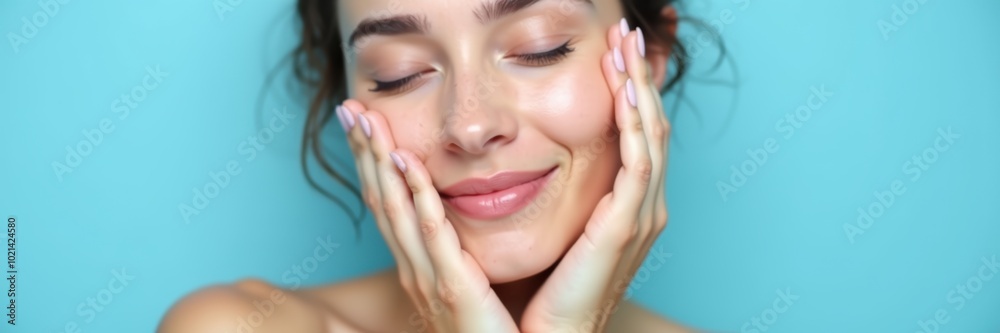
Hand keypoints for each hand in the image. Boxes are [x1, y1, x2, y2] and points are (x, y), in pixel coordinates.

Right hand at [337, 101, 518, 332]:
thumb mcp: (475, 285)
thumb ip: (466, 252)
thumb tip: (469, 215)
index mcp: (420, 267)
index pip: (390, 205)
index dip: (373, 163)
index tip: (364, 123)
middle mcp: (415, 271)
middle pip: (381, 200)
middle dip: (364, 152)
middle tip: (350, 108)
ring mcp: (428, 280)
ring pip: (395, 209)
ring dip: (379, 160)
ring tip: (366, 119)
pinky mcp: (452, 290)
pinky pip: (431, 233)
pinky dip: (416, 194)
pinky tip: (406, 159)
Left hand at [520, 19, 670, 332]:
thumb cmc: (548, 289)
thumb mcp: (559, 228)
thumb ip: (563, 196)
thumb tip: (536, 159)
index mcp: (628, 206)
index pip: (636, 135)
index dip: (629, 91)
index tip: (615, 53)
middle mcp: (643, 206)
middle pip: (650, 126)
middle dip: (638, 77)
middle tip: (627, 34)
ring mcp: (640, 216)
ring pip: (650, 136)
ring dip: (638, 89)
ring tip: (625, 48)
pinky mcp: (626, 227)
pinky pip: (638, 164)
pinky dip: (633, 125)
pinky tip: (624, 93)